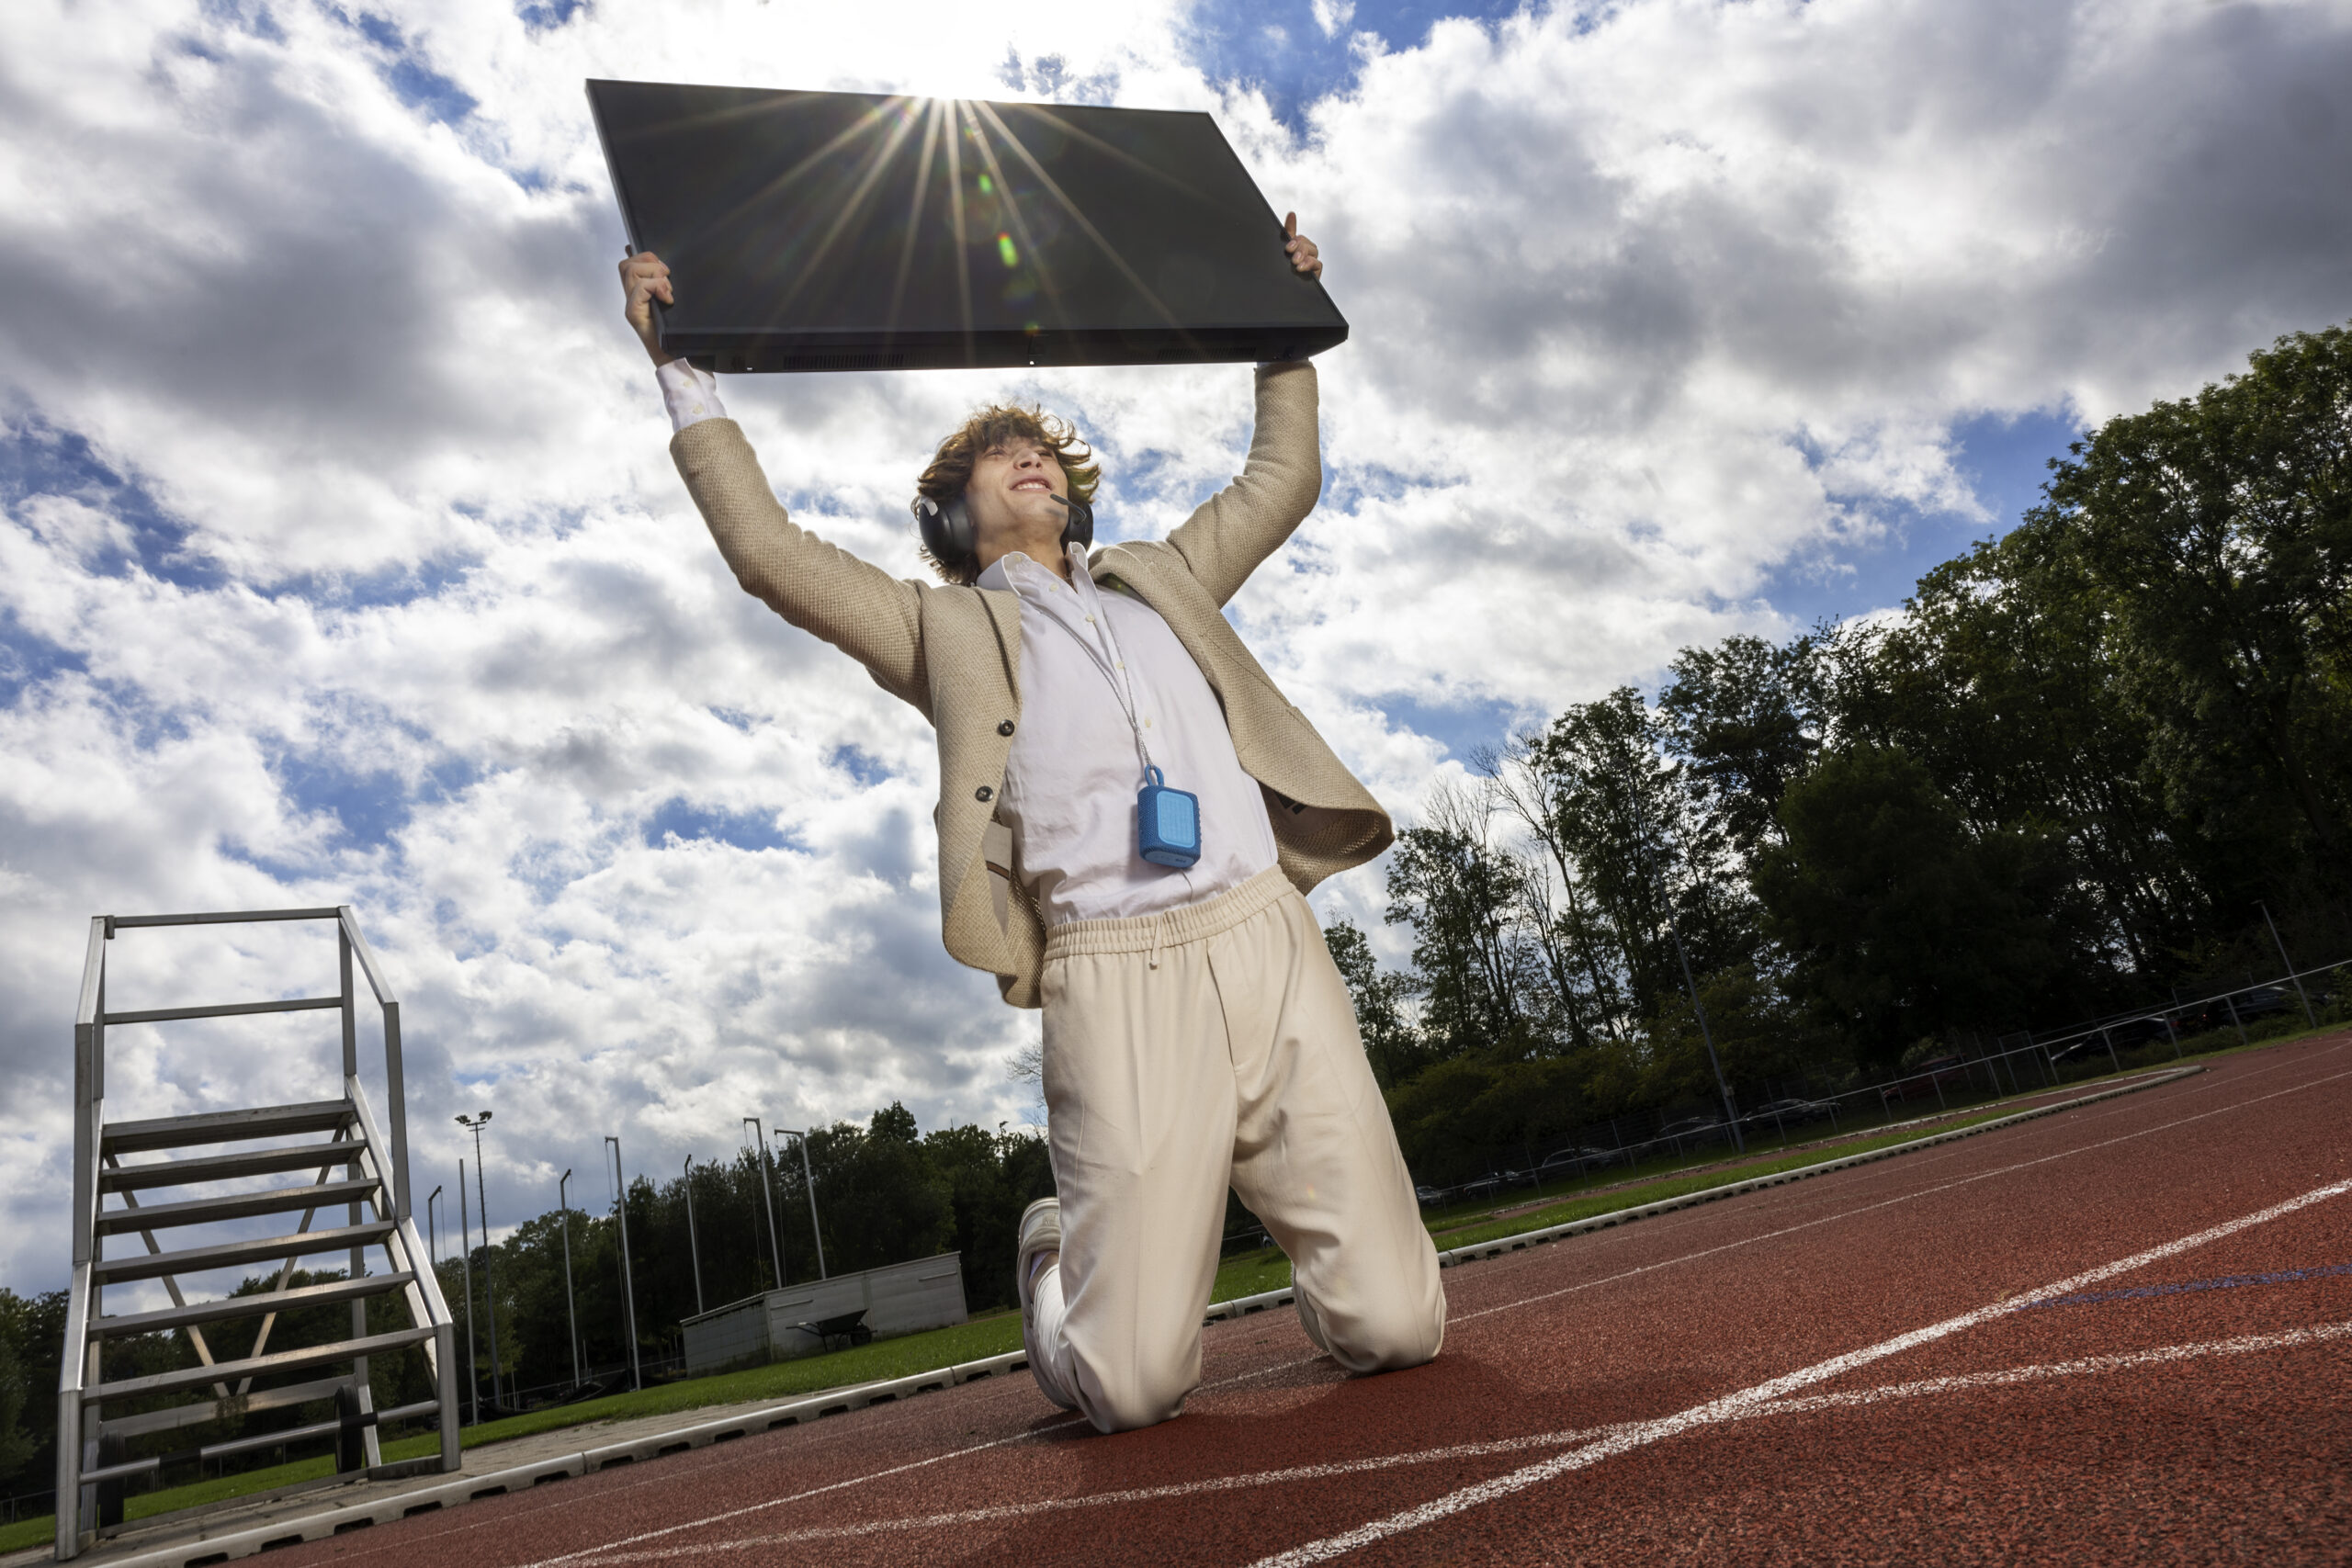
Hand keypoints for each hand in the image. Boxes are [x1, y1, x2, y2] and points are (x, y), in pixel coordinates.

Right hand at [620, 249, 676, 365]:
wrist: (674, 357)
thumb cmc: (675, 331)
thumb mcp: (673, 302)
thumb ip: (667, 285)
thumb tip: (666, 267)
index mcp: (638, 292)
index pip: (628, 263)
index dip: (642, 255)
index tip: (663, 266)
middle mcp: (630, 297)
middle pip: (626, 264)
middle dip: (649, 262)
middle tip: (667, 277)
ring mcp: (630, 305)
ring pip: (631, 272)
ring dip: (654, 275)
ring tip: (667, 291)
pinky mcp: (634, 314)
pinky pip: (639, 288)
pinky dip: (656, 288)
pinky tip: (668, 299)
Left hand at [1282, 212, 1321, 280]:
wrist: (1283, 302)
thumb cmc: (1281, 280)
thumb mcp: (1278, 259)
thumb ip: (1284, 238)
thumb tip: (1290, 216)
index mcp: (1290, 249)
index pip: (1292, 233)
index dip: (1291, 224)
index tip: (1290, 216)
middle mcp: (1301, 254)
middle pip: (1304, 241)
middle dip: (1298, 244)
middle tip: (1289, 250)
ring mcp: (1309, 263)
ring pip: (1313, 251)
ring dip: (1303, 253)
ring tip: (1295, 261)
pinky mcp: (1315, 273)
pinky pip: (1318, 264)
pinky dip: (1310, 263)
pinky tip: (1301, 267)